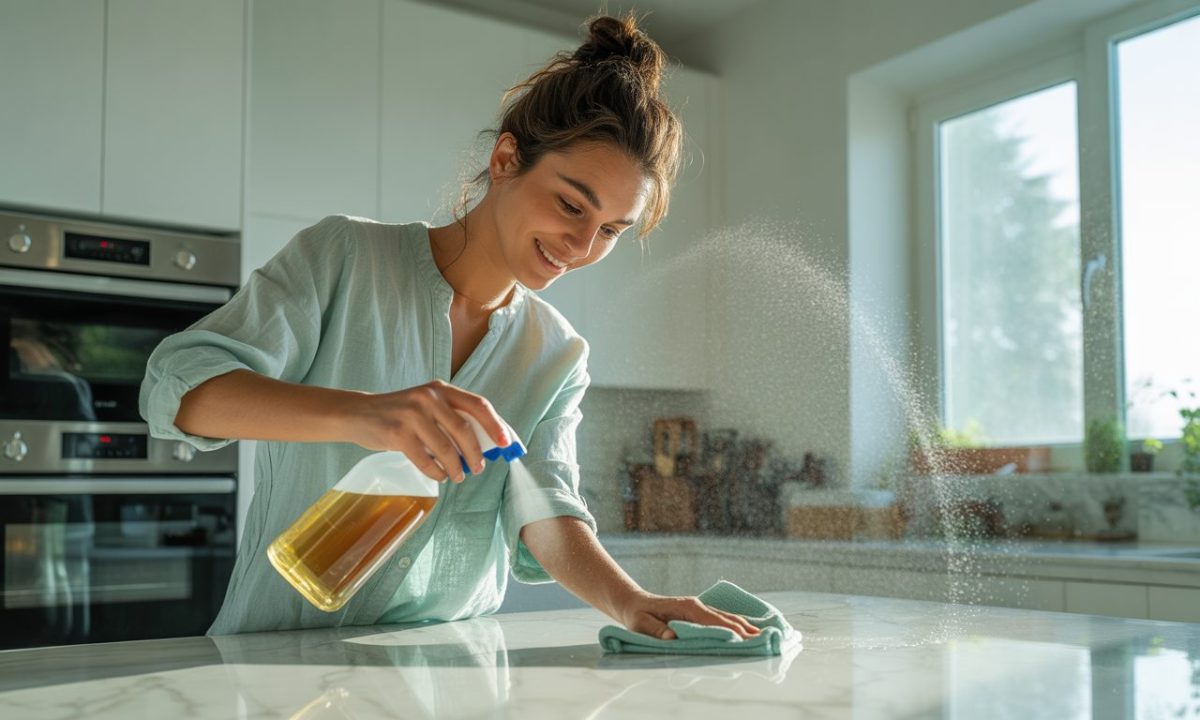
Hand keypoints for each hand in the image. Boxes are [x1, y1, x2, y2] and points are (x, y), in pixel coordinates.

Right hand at [344, 379, 510, 482]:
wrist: (358, 414)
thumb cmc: (399, 414)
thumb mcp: (426, 406)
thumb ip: (451, 418)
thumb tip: (486, 445)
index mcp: (440, 389)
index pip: (478, 405)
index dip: (495, 425)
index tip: (506, 443)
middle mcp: (428, 398)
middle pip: (465, 429)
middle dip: (476, 453)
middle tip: (479, 468)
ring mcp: (412, 414)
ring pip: (446, 448)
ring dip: (457, 467)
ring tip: (459, 476)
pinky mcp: (397, 433)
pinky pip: (426, 460)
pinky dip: (436, 472)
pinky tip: (439, 475)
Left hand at [616, 591, 760, 640]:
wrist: (635, 603)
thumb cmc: (638, 616)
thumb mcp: (641, 624)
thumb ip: (656, 630)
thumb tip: (672, 637)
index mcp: (686, 608)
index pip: (712, 620)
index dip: (729, 630)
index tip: (745, 639)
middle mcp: (697, 606)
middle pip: (725, 618)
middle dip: (744, 629)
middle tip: (763, 640)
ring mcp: (699, 608)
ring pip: (726, 617)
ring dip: (744, 626)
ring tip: (762, 636)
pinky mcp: (699, 613)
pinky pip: (722, 618)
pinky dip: (736, 624)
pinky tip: (747, 629)